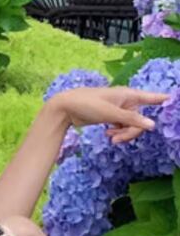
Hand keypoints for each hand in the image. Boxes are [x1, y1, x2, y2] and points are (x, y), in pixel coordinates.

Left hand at [48, 86, 170, 143]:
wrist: (66, 108)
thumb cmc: (88, 105)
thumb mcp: (110, 113)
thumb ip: (130, 120)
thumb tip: (151, 125)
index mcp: (129, 95)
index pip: (150, 97)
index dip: (161, 99)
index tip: (172, 99)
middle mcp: (126, 101)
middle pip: (139, 119)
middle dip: (131, 131)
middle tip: (117, 140)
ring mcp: (118, 110)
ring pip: (129, 125)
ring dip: (123, 133)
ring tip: (110, 137)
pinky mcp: (109, 117)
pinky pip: (120, 126)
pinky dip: (116, 132)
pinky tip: (108, 134)